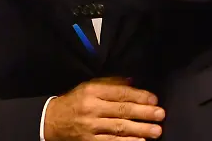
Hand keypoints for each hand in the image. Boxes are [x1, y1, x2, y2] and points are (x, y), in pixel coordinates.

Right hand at [44, 78, 163, 140]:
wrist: (51, 121)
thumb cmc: (74, 102)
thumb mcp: (88, 87)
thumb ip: (110, 83)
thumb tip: (133, 82)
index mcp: (91, 91)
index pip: (119, 93)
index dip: (139, 96)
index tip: (154, 99)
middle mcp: (91, 108)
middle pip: (122, 110)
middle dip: (144, 112)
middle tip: (160, 114)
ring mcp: (90, 126)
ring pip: (119, 127)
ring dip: (140, 129)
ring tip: (156, 130)